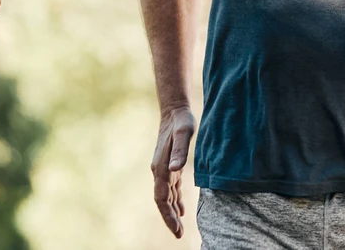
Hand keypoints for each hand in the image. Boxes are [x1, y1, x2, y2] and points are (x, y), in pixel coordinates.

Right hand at [151, 106, 195, 238]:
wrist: (174, 110)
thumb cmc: (180, 121)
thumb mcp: (184, 133)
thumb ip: (180, 151)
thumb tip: (175, 170)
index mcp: (161, 167)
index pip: (161, 198)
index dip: (167, 215)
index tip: (176, 229)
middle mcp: (160, 170)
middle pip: (162, 200)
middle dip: (169, 218)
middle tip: (179, 234)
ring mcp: (164, 168)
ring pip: (166, 196)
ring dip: (172, 212)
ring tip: (180, 228)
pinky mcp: (170, 166)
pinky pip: (171, 188)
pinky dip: (175, 201)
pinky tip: (181, 210)